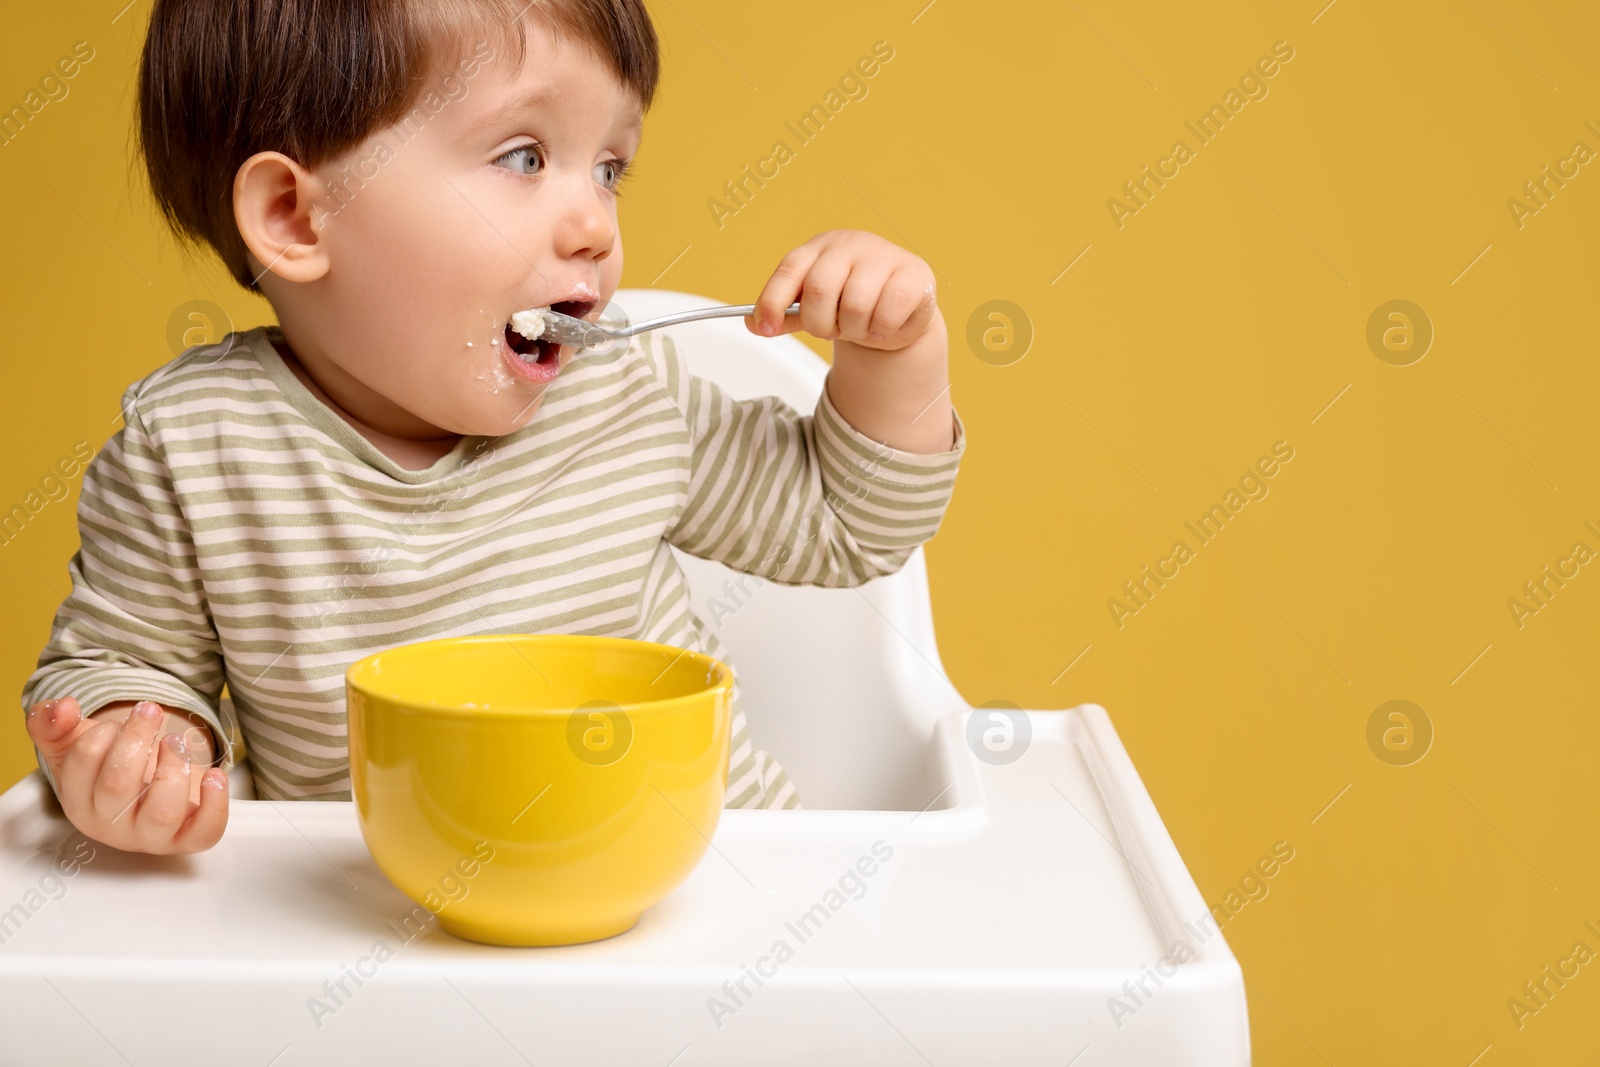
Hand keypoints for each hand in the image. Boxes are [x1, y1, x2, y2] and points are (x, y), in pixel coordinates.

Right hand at [25, 696, 228, 853]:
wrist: (149, 788)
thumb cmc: (111, 767)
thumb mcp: (74, 742)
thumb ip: (53, 722)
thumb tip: (61, 707)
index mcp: (79, 802)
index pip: (80, 767)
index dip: (100, 735)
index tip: (115, 723)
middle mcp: (111, 825)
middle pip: (118, 785)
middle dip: (136, 738)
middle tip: (149, 711)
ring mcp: (151, 836)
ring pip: (162, 812)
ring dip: (174, 767)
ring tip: (177, 742)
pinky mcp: (188, 838)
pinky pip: (205, 832)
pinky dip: (215, 803)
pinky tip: (215, 775)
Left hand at [746, 230, 938, 351]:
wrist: (902, 309)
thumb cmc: (853, 303)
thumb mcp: (815, 308)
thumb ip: (786, 316)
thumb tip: (752, 324)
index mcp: (818, 248)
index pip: (790, 269)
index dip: (773, 301)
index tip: (767, 328)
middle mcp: (849, 245)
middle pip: (819, 289)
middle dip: (820, 323)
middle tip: (832, 330)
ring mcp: (883, 255)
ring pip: (855, 305)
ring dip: (854, 330)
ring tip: (861, 326)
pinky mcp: (913, 273)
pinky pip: (887, 312)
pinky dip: (881, 330)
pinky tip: (884, 325)